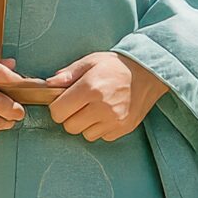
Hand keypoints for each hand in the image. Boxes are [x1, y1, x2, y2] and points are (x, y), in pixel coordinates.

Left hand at [45, 51, 168, 141]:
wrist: (149, 73)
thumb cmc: (117, 66)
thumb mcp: (91, 61)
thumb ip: (68, 73)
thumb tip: (48, 85)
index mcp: (91, 88)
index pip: (58, 111)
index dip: (57, 107)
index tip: (64, 101)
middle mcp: (102, 107)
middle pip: (69, 126)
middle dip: (70, 117)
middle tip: (79, 105)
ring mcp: (114, 120)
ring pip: (85, 134)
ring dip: (85, 124)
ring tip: (95, 108)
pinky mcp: (123, 128)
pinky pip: (101, 137)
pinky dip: (100, 128)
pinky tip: (107, 113)